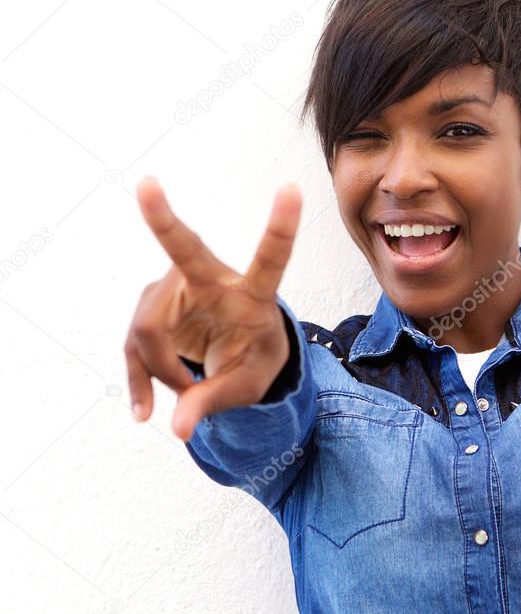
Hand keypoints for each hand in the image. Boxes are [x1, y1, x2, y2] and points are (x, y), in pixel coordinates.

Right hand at [124, 177, 301, 440]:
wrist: (235, 355)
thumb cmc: (252, 360)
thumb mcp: (246, 387)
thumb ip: (215, 402)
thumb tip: (180, 429)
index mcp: (253, 294)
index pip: (270, 260)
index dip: (281, 228)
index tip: (292, 190)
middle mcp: (211, 279)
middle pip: (184, 251)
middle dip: (162, 219)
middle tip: (146, 184)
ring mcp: (175, 287)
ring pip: (149, 330)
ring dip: (165, 373)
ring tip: (190, 392)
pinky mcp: (150, 305)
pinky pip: (134, 347)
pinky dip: (141, 383)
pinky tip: (145, 412)